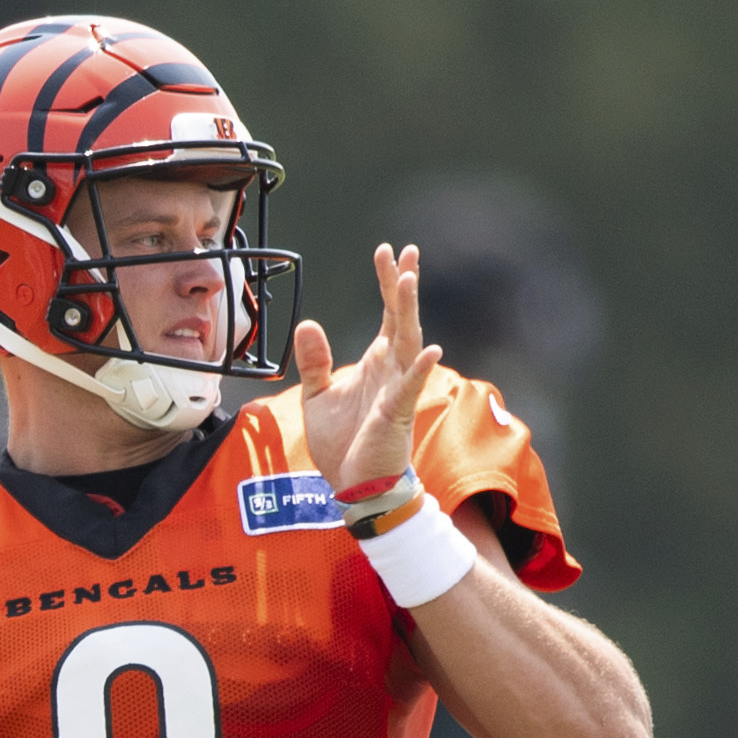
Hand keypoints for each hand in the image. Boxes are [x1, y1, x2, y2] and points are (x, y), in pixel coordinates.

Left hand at [292, 244, 442, 492]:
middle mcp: (392, 370)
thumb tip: (307, 323)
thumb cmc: (343, 445)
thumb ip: (315, 361)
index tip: (386, 252)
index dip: (388, 283)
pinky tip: (429, 349)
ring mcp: (399, 389)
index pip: (387, 314)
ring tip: (410, 280)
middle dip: (404, 285)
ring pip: (409, 343)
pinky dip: (420, 368)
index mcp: (377, 362)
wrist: (354, 486)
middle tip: (407, 252)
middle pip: (402, 318)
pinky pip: (412, 386)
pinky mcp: (397, 414)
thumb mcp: (317, 397)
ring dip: (409, 312)